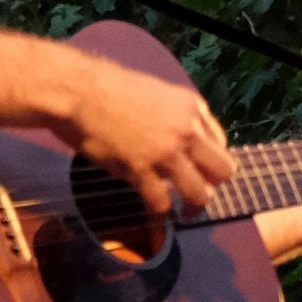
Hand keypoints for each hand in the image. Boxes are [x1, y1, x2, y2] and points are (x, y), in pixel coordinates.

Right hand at [58, 57, 235, 215]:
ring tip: (183, 212)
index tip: (200, 170)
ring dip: (192, 207)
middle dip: (212, 186)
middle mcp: (187, 130)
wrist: (79, 91)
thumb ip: (176, 117)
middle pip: (222, 171)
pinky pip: (161, 201)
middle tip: (198, 194)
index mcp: (192, 107)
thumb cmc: (111, 89)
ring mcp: (166, 152)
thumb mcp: (158, 94)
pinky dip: (159, 210)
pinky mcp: (141, 170)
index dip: (210, 161)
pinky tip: (154, 211)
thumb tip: (183, 143)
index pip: (221, 143)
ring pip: (198, 193)